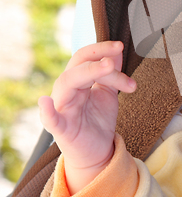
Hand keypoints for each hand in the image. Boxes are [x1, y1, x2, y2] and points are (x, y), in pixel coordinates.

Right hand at [38, 41, 135, 193]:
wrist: (98, 150)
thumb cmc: (99, 120)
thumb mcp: (108, 92)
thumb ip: (111, 72)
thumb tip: (116, 50)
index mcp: (78, 81)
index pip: (86, 58)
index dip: (102, 49)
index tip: (121, 46)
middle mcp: (67, 91)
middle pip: (77, 67)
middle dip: (97, 58)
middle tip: (116, 56)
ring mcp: (63, 109)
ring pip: (67, 83)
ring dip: (88, 72)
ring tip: (108, 67)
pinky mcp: (62, 129)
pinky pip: (50, 120)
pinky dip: (46, 111)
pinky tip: (45, 102)